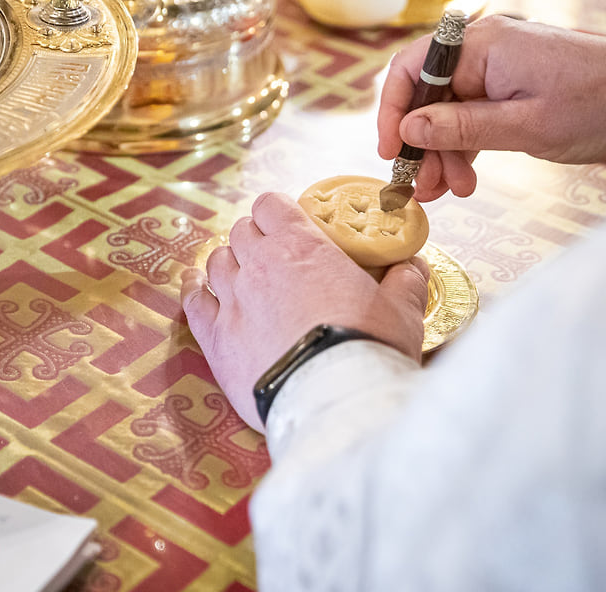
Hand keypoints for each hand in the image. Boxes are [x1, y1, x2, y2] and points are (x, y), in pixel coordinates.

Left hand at [180, 193, 429, 432]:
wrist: (332, 400)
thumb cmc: (368, 351)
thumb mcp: (401, 311)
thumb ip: (405, 281)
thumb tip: (413, 266)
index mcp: (301, 247)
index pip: (272, 205)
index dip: (277, 211)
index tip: (286, 222)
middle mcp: (259, 265)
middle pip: (242, 232)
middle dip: (255, 237)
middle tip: (271, 254)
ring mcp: (232, 300)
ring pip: (217, 261)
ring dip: (229, 262)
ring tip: (241, 273)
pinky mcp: (214, 337)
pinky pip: (192, 300)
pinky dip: (193, 288)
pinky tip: (196, 284)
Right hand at [377, 15, 605, 200]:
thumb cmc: (601, 104)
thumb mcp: (526, 126)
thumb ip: (461, 128)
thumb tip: (408, 129)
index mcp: (482, 46)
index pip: (411, 71)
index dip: (392, 113)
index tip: (391, 153)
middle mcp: (484, 47)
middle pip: (428, 95)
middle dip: (422, 145)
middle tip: (423, 189)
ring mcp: (498, 64)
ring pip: (449, 109)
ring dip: (444, 151)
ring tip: (452, 191)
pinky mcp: (512, 82)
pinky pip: (473, 111)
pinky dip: (466, 143)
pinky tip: (466, 175)